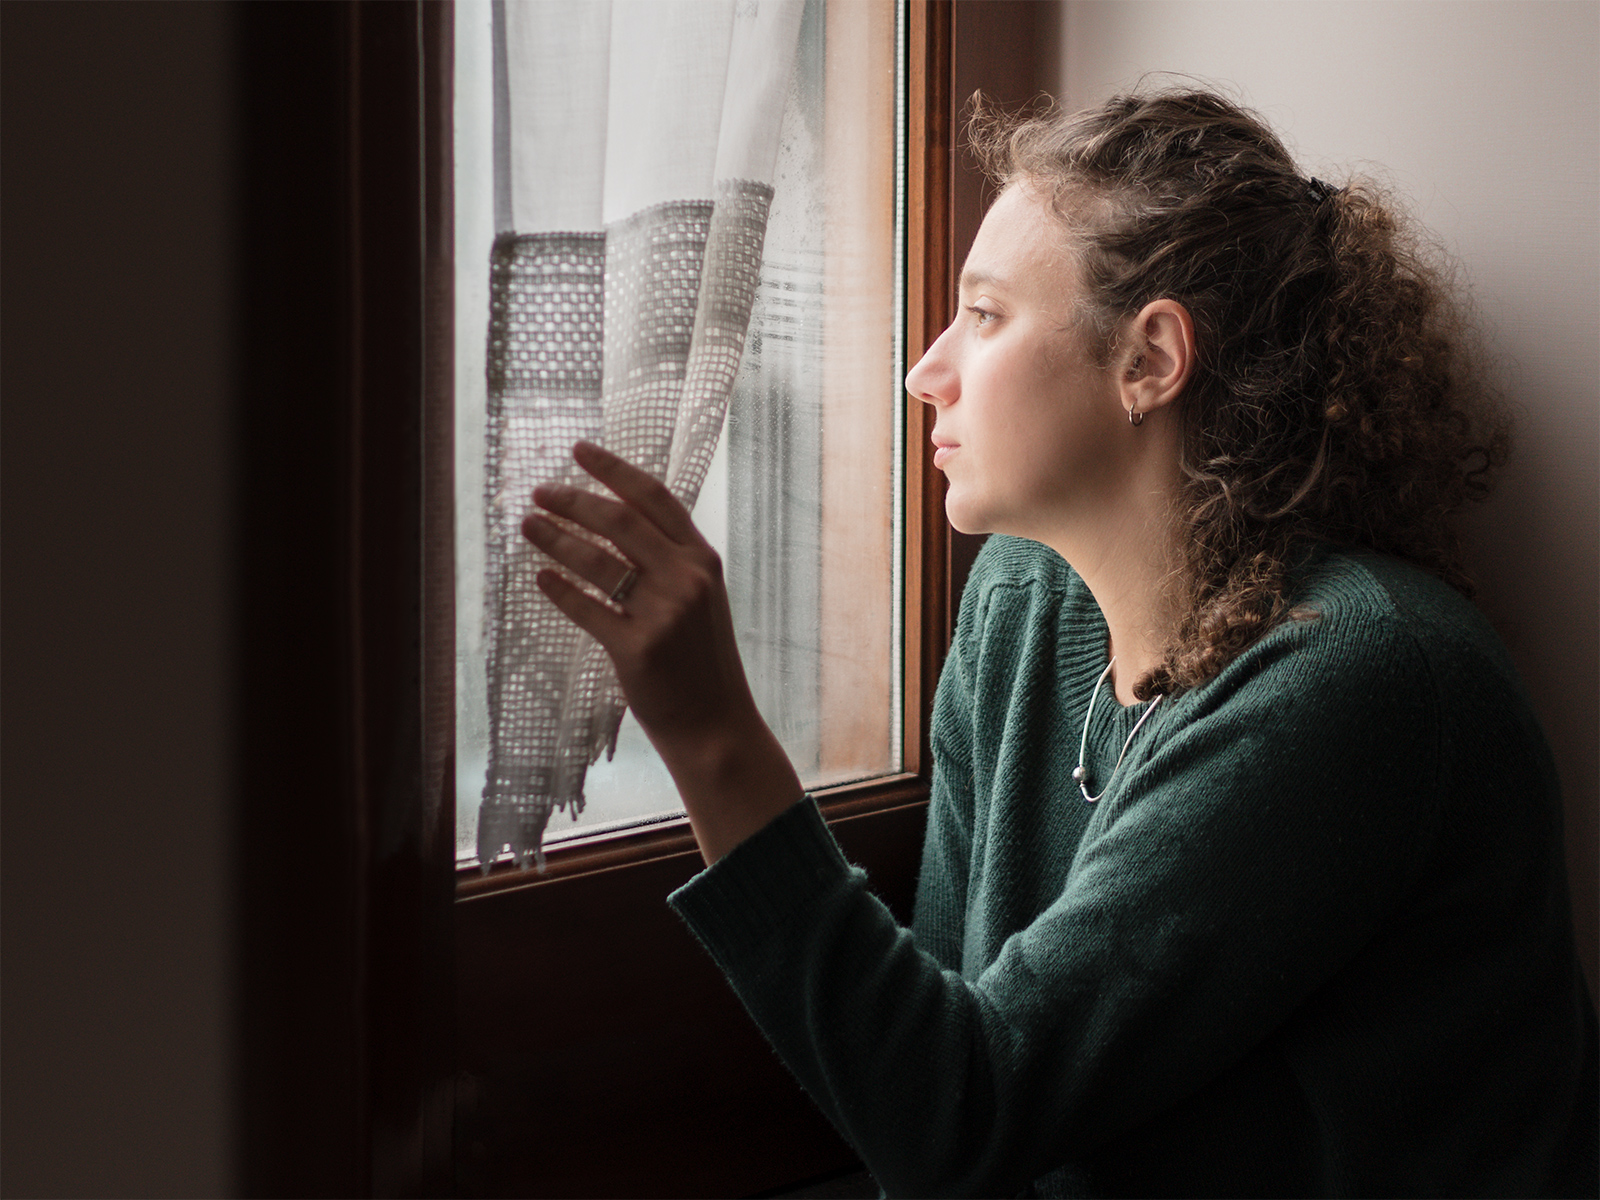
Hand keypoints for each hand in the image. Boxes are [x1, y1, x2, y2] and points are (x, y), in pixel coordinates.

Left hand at [522, 442, 802, 862]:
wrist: (716, 724)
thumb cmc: (702, 662)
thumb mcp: (702, 600)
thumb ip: (672, 562)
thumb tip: (620, 523)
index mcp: (703, 560)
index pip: (654, 498)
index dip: (614, 470)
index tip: (579, 450)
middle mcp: (687, 579)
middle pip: (619, 521)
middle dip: (572, 500)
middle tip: (539, 492)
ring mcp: (664, 613)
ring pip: (597, 561)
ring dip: (555, 538)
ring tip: (527, 526)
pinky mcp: (637, 648)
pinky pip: (587, 608)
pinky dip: (560, 590)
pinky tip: (541, 578)